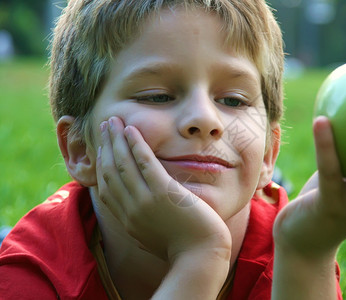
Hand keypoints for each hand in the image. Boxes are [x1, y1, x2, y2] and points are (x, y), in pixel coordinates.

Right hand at [96, 117, 230, 262]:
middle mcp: (130, 210)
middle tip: (105, 127)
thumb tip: (137, 212)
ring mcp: (144, 201)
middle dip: (105, 147)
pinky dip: (135, 145)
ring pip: (123, 164)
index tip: (103, 149)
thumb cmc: (183, 247)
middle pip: (110, 172)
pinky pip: (144, 163)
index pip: (106, 188)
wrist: (200, 255)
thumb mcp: (153, 235)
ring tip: (113, 122)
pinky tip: (132, 130)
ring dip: (116, 140)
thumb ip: (142, 221)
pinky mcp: (163, 192)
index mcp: (127, 221)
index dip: (101, 165)